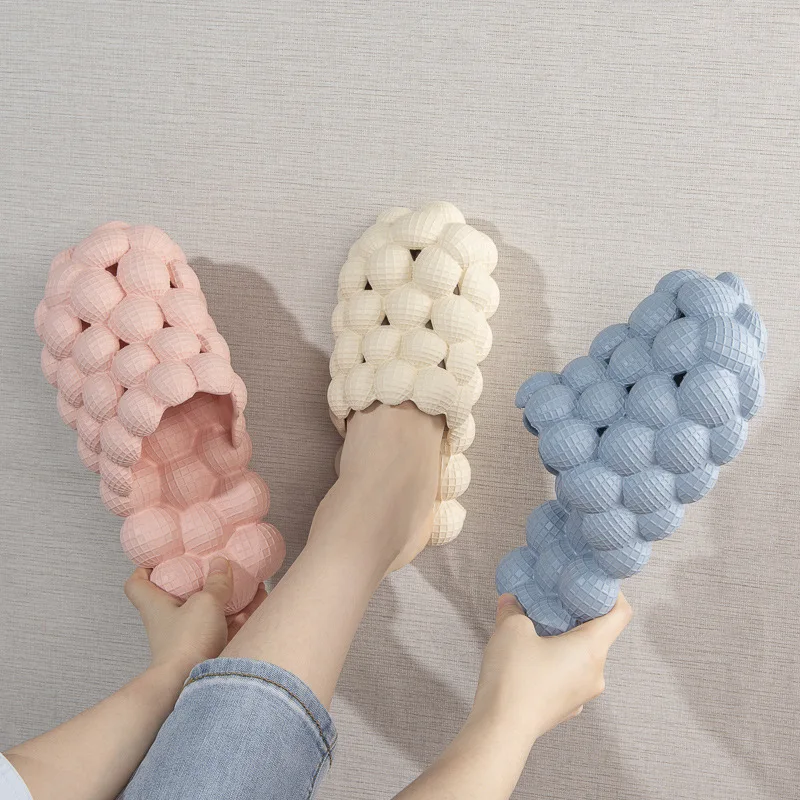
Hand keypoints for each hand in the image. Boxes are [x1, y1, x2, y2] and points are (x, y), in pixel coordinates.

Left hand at [124, 557, 266, 675]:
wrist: (189, 683)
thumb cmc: (187, 640)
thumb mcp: (205, 602)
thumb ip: (216, 581)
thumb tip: (220, 562)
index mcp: (156, 604)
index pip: (137, 582)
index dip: (146, 567)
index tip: (163, 557)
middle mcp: (169, 618)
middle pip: (178, 592)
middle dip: (199, 579)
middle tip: (214, 564)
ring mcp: (188, 634)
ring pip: (207, 608)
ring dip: (227, 596)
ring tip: (247, 580)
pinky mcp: (206, 647)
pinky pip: (224, 624)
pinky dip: (240, 613)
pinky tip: (258, 600)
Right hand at [470, 592, 631, 744]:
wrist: (502, 729)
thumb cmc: (514, 678)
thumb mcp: (511, 629)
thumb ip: (514, 608)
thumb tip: (512, 600)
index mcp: (592, 649)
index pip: (620, 614)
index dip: (611, 593)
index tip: (592, 582)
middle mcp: (596, 673)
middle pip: (599, 634)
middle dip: (577, 615)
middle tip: (554, 600)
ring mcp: (583, 694)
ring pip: (582, 656)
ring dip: (564, 639)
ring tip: (537, 629)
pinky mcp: (567, 707)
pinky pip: (569, 676)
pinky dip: (557, 662)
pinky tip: (532, 659)